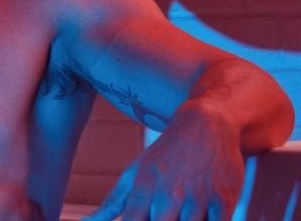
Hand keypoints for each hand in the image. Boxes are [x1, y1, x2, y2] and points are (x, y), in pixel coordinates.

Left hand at [83, 104, 244, 220]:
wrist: (204, 124)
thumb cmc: (166, 154)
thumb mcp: (134, 174)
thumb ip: (112, 203)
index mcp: (142, 191)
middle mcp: (167, 196)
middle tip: (162, 216)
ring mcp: (196, 199)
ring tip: (179, 215)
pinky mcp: (223, 200)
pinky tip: (203, 218)